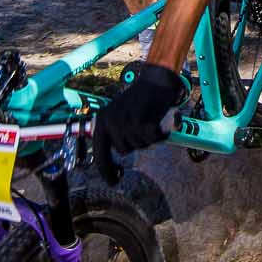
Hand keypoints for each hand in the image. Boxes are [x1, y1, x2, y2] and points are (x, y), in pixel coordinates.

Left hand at [93, 61, 180, 183]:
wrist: (156, 80)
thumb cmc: (142, 99)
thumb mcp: (120, 115)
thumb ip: (116, 133)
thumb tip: (119, 153)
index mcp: (101, 121)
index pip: (100, 154)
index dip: (106, 171)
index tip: (114, 181)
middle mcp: (109, 122)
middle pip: (125, 150)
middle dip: (138, 142)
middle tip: (145, 126)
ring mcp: (124, 123)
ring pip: (140, 145)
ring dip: (150, 137)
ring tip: (152, 119)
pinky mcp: (139, 122)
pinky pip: (152, 138)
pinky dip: (161, 133)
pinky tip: (161, 120)